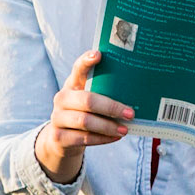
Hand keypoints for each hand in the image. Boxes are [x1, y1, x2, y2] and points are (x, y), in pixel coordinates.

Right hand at [35, 51, 133, 183]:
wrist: (62, 140)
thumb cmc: (84, 114)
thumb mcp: (89, 100)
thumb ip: (104, 93)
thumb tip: (137, 92)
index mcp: (72, 84)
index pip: (77, 69)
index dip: (86, 61)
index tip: (99, 55)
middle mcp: (62, 98)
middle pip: (87, 100)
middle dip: (111, 107)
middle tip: (130, 113)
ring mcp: (57, 117)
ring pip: (85, 121)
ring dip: (108, 126)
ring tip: (125, 129)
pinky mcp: (58, 136)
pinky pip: (83, 138)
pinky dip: (102, 139)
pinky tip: (115, 137)